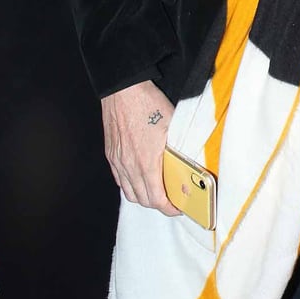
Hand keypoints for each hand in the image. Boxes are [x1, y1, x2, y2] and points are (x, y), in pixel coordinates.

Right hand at [101, 80, 179, 213]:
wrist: (123, 89)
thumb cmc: (148, 104)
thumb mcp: (173, 127)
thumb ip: (179, 149)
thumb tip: (188, 165)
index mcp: (146, 162)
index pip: (156, 199)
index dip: (168, 209)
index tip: (178, 208)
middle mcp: (129, 166)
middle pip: (142, 200)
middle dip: (158, 205)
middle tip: (171, 201)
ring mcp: (117, 160)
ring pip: (128, 192)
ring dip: (143, 197)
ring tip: (156, 192)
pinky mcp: (111, 154)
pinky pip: (119, 179)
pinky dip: (130, 185)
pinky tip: (139, 179)